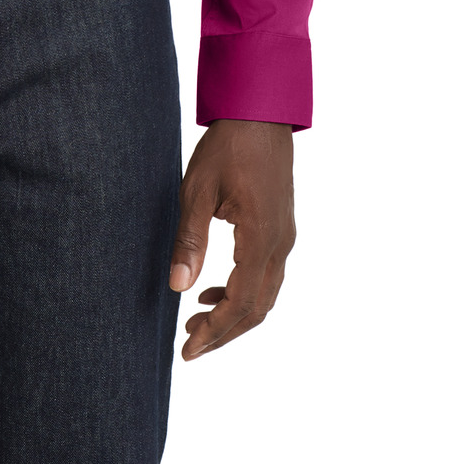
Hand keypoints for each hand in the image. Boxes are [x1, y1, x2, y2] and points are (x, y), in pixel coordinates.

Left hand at [168, 119, 295, 359]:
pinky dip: (243, 292)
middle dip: (224, 332)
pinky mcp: (281, 228)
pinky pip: (267, 275)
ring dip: (234, 314)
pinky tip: (215, 288)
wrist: (261, 112)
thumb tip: (178, 287)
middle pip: (257, 309)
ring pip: (265, 295)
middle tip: (190, 346)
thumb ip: (190, 239)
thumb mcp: (197, 189)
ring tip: (197, 321)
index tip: (188, 351)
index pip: (240, 303)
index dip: (215, 333)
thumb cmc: (228, 146)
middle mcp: (280, 244)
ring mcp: (285, 237)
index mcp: (261, 238)